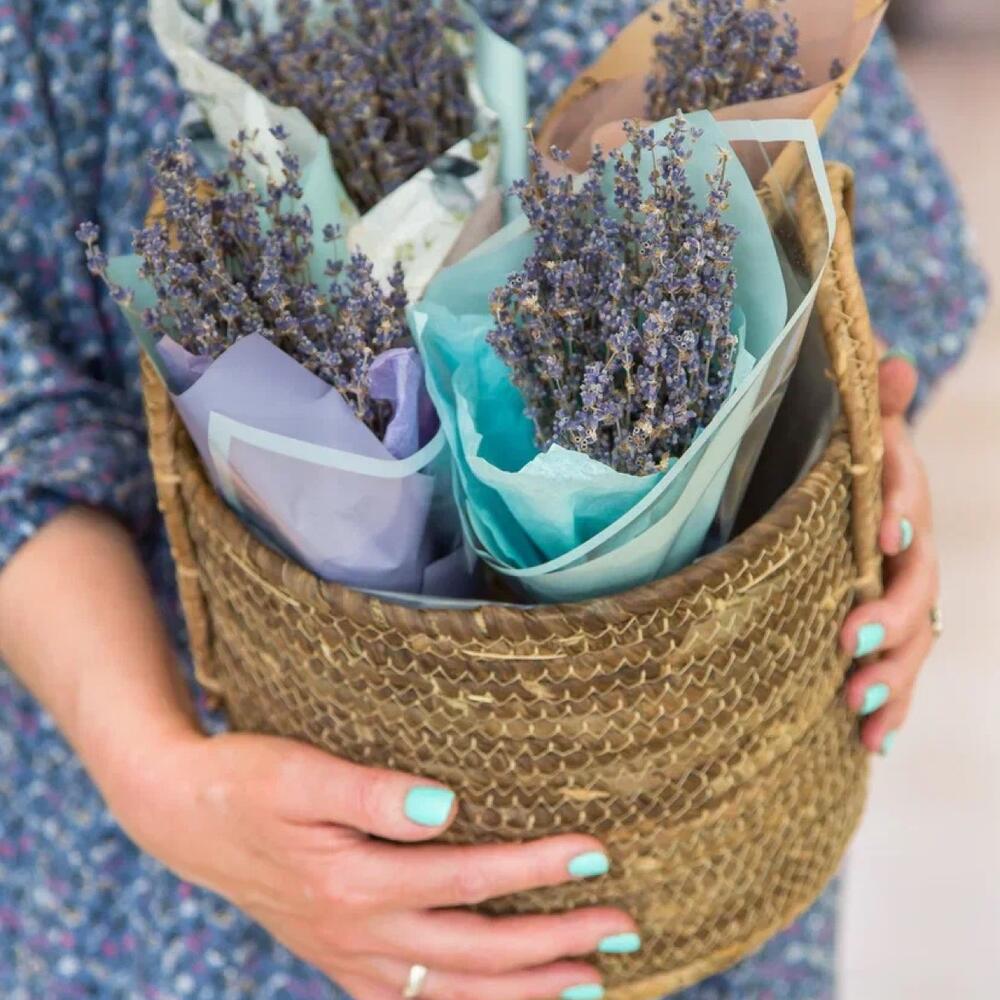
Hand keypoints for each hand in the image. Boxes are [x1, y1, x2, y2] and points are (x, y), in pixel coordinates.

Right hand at [106, 729, 636, 999]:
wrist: (183, 815)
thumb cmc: (246, 779)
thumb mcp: (301, 772)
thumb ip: (374, 793)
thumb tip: (448, 807)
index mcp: (353, 880)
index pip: (468, 880)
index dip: (536, 870)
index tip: (597, 854)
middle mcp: (357, 931)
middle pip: (475, 951)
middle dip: (555, 943)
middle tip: (624, 927)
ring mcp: (347, 954)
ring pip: (451, 993)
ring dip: (524, 992)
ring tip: (589, 985)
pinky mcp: (338, 957)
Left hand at [841, 350, 938, 754]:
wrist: (856, 498)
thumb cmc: (847, 462)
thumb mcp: (854, 428)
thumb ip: (874, 405)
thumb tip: (891, 364)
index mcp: (899, 494)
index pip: (907, 496)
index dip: (901, 508)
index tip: (881, 531)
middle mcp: (910, 549)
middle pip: (917, 583)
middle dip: (890, 615)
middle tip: (849, 640)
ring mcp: (903, 595)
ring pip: (915, 638)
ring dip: (892, 676)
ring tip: (860, 711)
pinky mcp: (889, 631)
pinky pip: (898, 669)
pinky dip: (890, 705)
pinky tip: (872, 741)